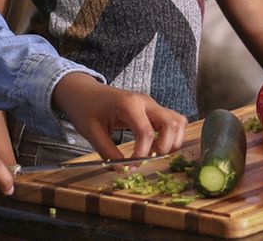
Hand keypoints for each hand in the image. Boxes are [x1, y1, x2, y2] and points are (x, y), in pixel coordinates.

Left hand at [51, 73, 186, 159]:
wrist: (85, 92)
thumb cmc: (86, 108)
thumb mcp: (92, 133)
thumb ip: (109, 153)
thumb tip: (123, 170)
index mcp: (129, 105)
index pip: (145, 132)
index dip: (142, 153)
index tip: (132, 166)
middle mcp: (146, 102)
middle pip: (171, 124)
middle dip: (165, 147)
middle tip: (148, 159)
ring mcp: (152, 105)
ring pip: (178, 121)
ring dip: (172, 141)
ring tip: (154, 152)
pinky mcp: (153, 109)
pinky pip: (173, 121)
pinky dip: (172, 135)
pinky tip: (156, 145)